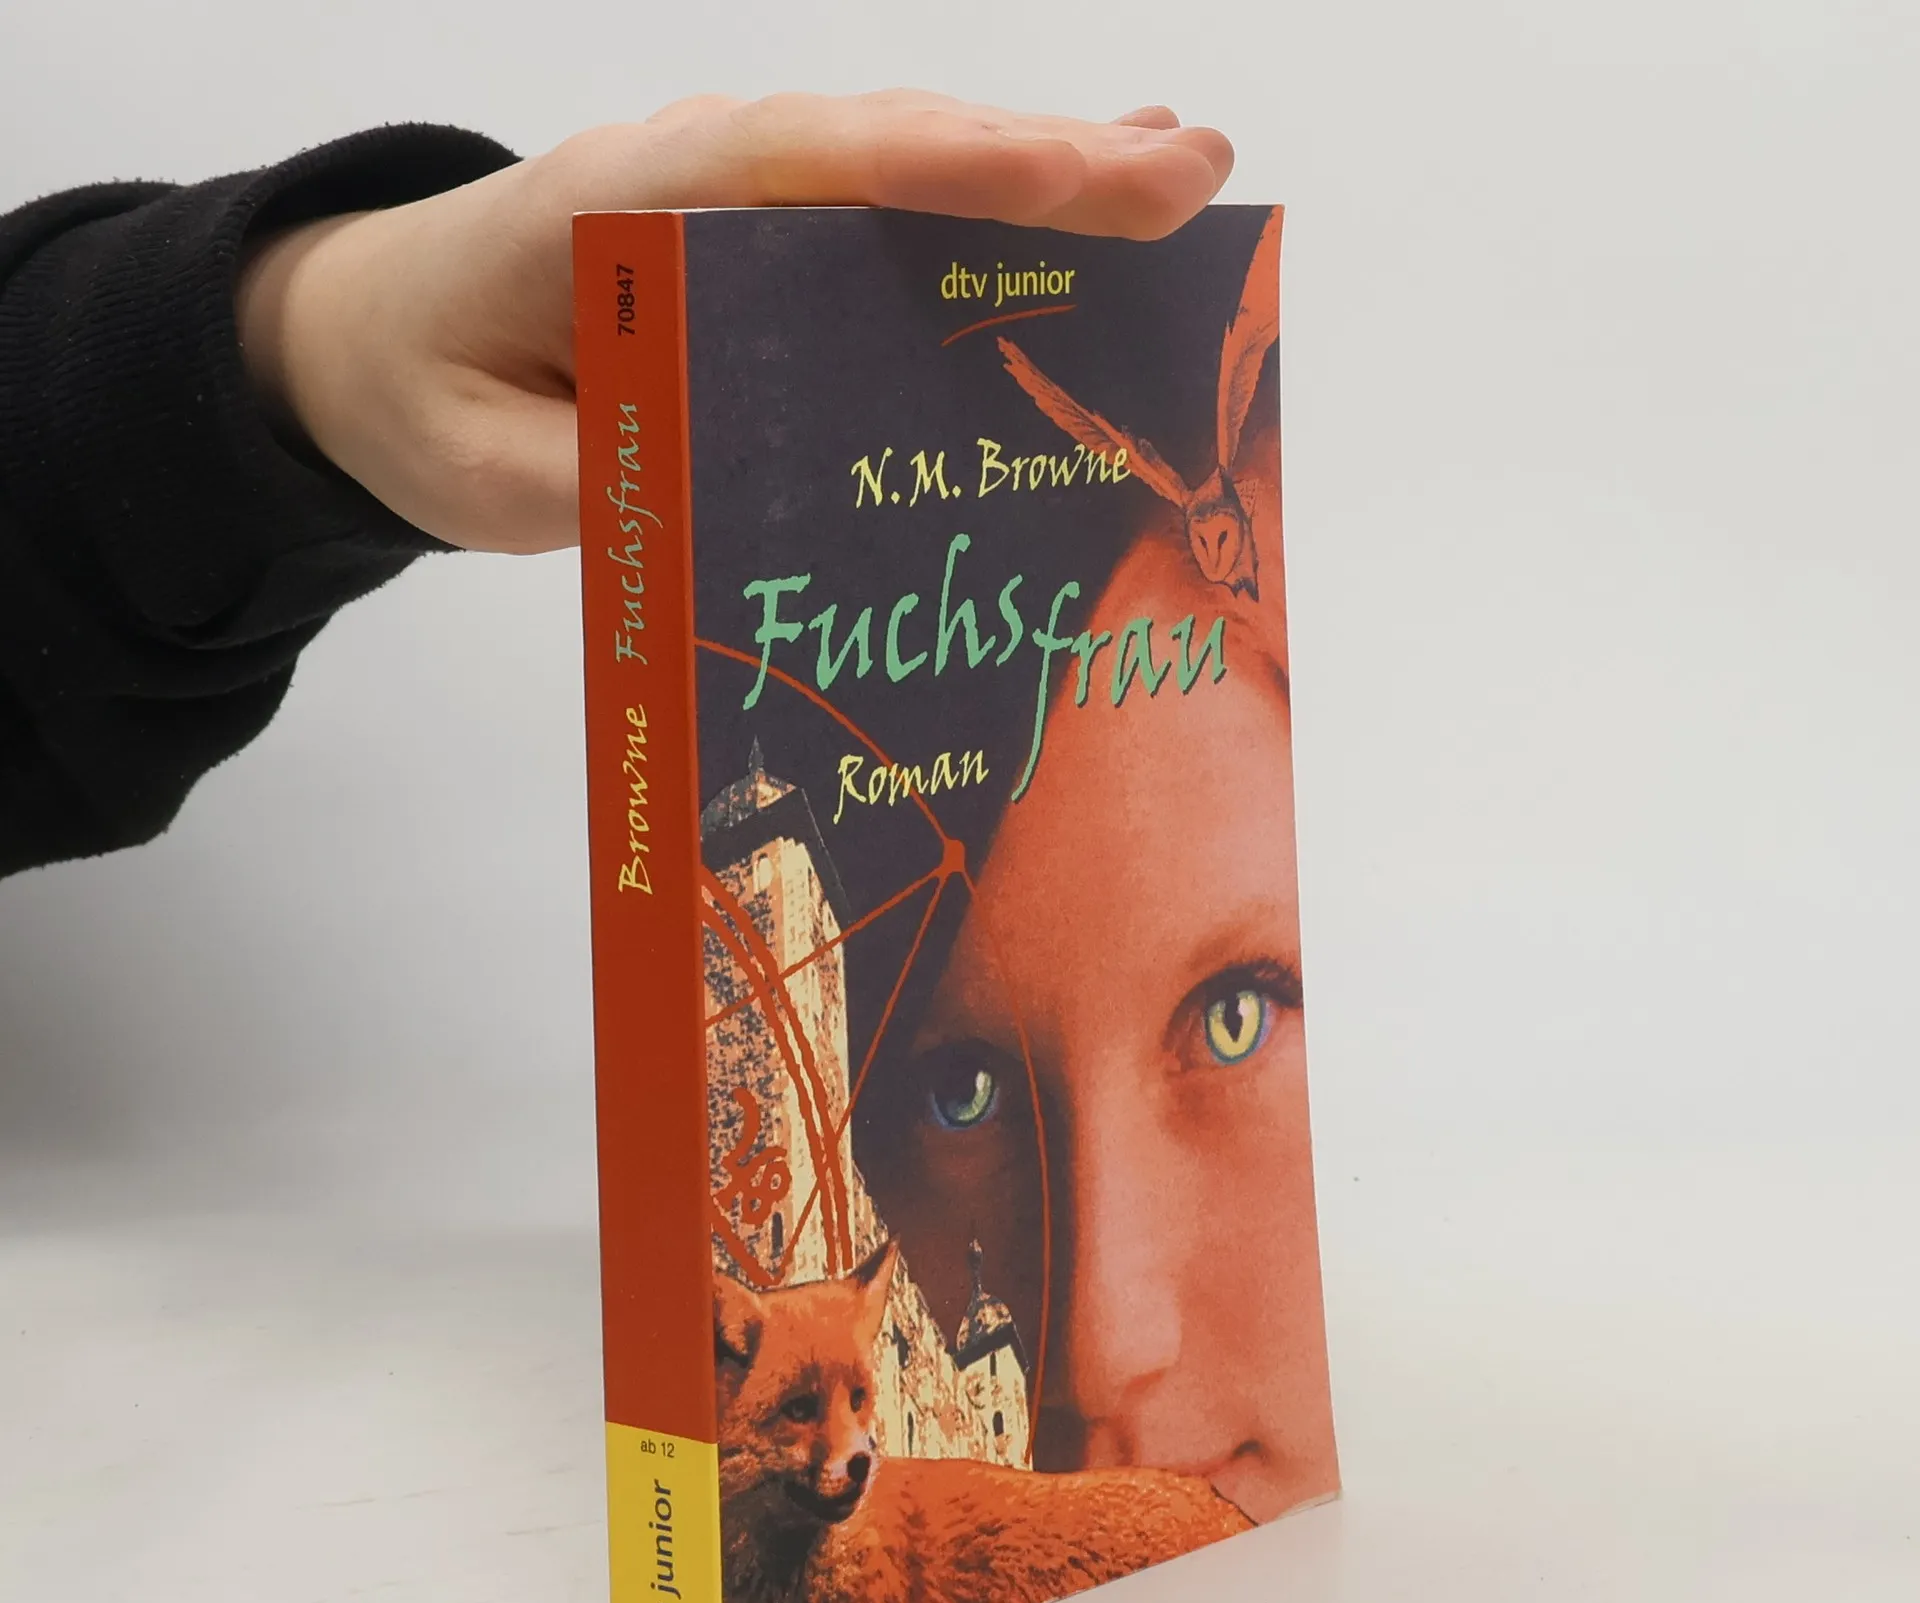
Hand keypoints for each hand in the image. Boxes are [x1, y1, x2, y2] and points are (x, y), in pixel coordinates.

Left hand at [236, 93, 1234, 553]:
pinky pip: (876, 211)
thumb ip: (612, 487)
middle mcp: (696, 178)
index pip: (807, 167)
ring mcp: (731, 202)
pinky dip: (976, 207)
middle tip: (1190, 175)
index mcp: (625, 206)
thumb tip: (746, 508)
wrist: (366, 343)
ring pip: (899, 168)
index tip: (1084, 176)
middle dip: (1044, 162)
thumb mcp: (488, 471)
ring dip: (1036, 173)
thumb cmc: (420, 394)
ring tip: (1173, 176)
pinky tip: (1064, 207)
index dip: (953, 168)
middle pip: (887, 150)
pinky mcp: (752, 245)